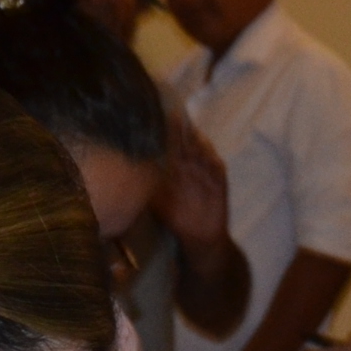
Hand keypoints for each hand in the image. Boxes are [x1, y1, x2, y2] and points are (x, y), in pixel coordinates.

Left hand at [160, 117, 231, 250]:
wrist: (199, 237)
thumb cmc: (176, 217)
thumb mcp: (157, 200)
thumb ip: (149, 185)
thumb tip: (131, 171)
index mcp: (176, 168)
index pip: (172, 144)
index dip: (169, 131)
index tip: (162, 115)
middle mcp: (192, 167)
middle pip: (188, 142)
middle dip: (183, 129)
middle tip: (177, 113)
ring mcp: (206, 173)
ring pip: (203, 151)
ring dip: (197, 141)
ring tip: (191, 130)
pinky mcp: (219, 183)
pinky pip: (217, 169)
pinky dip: (213, 161)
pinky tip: (208, 154)